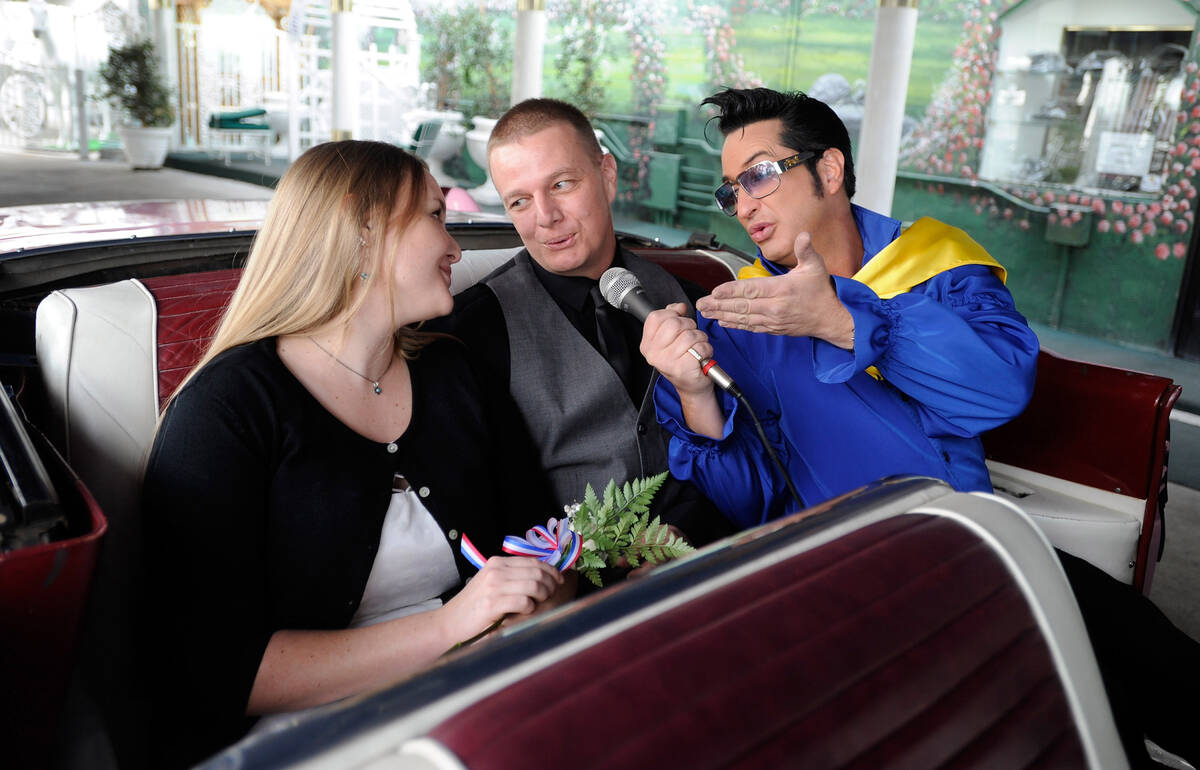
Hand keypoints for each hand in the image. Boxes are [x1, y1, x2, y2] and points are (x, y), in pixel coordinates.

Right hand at [441, 556, 562, 644]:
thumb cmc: (474, 606)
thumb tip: (542, 576)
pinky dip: (530, 608)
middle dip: (550, 584)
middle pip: (537, 572)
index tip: (559, 580)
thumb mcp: (491, 583)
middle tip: (552, 595)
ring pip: (533, 585)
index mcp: (497, 563)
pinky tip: (525, 612)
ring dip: (542, 596)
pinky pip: (523, 601)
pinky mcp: (492, 603)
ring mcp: (493, 586)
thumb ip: (512, 576)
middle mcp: (496, 570)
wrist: (449, 623)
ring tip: (539, 603)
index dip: (550, 570)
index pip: (533, 561)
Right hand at [640, 303, 713, 396]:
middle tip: (691, 337)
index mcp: (647, 344)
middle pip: (674, 323)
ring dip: (700, 339)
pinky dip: (706, 349)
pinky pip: (699, 347)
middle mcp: (653, 353)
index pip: (656, 317)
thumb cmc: (682, 360)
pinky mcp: (682, 368)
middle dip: (689, 326)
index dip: (672, 314)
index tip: (679, 322)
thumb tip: (679, 306)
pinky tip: (701, 356)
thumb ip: (672, 317)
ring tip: (697, 348)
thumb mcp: (671, 338)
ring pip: (689, 334)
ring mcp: (666, 361)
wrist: (691, 385)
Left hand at [696, 232, 854, 347]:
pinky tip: (722, 322)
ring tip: (706, 312)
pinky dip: (735, 325)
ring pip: (743, 318)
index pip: (752, 290)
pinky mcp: (773, 329)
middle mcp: (775, 307)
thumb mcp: (815, 266)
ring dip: (722, 315)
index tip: (715, 291)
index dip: (731, 291)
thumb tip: (803, 235)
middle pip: (742, 306)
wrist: (831, 318)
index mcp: (782, 289)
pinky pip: (750, 327)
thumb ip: (805, 250)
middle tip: (701, 303)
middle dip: (719, 305)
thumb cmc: (821, 290)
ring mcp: (773, 320)